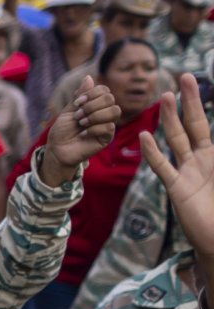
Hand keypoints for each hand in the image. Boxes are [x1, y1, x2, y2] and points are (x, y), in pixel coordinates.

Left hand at [41, 76, 119, 184]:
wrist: (57, 149)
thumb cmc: (62, 130)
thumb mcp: (69, 110)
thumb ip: (80, 95)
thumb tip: (89, 77)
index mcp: (95, 104)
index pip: (104, 90)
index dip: (91, 94)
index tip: (76, 103)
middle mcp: (104, 113)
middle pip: (110, 98)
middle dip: (92, 105)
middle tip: (78, 116)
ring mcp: (107, 124)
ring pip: (115, 111)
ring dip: (95, 116)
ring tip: (81, 123)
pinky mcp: (107, 137)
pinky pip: (109, 127)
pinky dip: (93, 129)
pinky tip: (83, 134)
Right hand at [141, 73, 213, 260]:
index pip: (209, 124)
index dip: (204, 105)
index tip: (200, 82)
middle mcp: (201, 160)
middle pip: (193, 124)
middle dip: (189, 101)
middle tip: (183, 77)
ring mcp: (186, 172)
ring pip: (176, 140)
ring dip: (169, 118)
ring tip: (164, 97)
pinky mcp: (176, 188)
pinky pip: (163, 167)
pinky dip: (153, 152)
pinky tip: (145, 136)